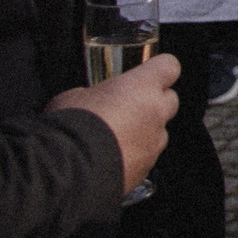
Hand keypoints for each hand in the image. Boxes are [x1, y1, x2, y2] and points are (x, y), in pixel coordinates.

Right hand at [49, 53, 178, 196]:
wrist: (67, 171)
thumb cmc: (70, 128)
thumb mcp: (73, 96)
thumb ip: (93, 93)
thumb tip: (90, 99)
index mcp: (142, 86)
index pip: (169, 66)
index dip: (159, 69)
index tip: (149, 72)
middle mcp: (156, 112)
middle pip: (170, 100)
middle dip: (154, 102)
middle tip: (129, 107)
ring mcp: (154, 142)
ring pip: (159, 131)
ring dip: (145, 131)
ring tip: (116, 137)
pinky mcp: (147, 168)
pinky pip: (147, 156)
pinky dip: (135, 156)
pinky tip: (111, 158)